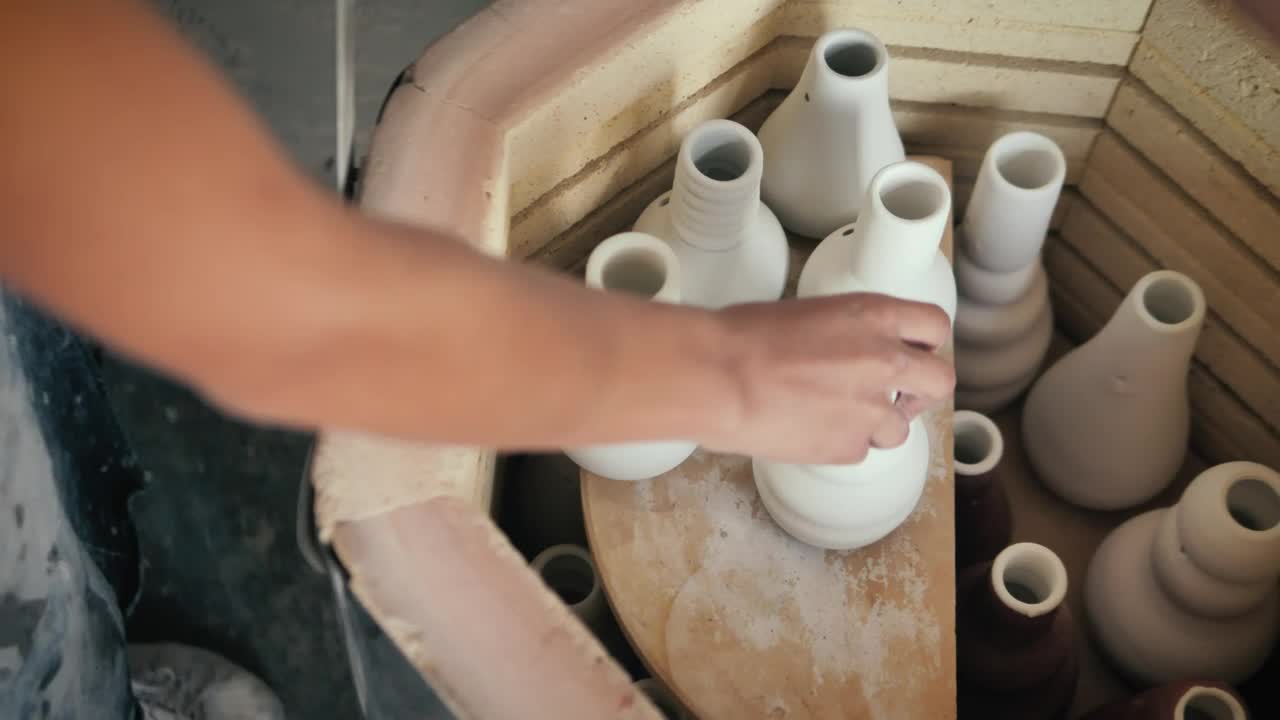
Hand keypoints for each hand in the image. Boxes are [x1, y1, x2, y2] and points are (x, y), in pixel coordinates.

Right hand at [705, 293, 952, 464]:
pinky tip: (810, 429)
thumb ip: (847, 329)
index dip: (926, 343)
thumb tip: (849, 348)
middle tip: (898, 394)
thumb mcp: (809, 312)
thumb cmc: (743, 338)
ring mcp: (871, 409)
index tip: (915, 352)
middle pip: (940, 381)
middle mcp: (884, 361)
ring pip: (900, 428)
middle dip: (922, 391)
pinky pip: (860, 450)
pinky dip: (840, 444)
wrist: (718, 378)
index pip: (934, 326)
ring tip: (835, 415)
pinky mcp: (849, 447)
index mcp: (875, 316)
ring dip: (877, 425)